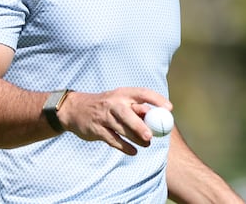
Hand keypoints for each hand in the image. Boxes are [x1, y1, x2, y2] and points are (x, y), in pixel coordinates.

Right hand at [57, 87, 171, 154]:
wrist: (75, 108)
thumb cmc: (106, 105)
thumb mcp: (120, 100)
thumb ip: (136, 107)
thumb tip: (158, 117)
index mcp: (123, 93)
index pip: (142, 93)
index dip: (157, 99)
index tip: (170, 108)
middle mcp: (113, 103)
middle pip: (129, 114)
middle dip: (140, 125)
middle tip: (152, 136)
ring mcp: (104, 116)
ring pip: (121, 129)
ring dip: (135, 139)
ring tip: (147, 144)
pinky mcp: (97, 129)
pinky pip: (112, 140)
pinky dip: (124, 147)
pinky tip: (133, 151)